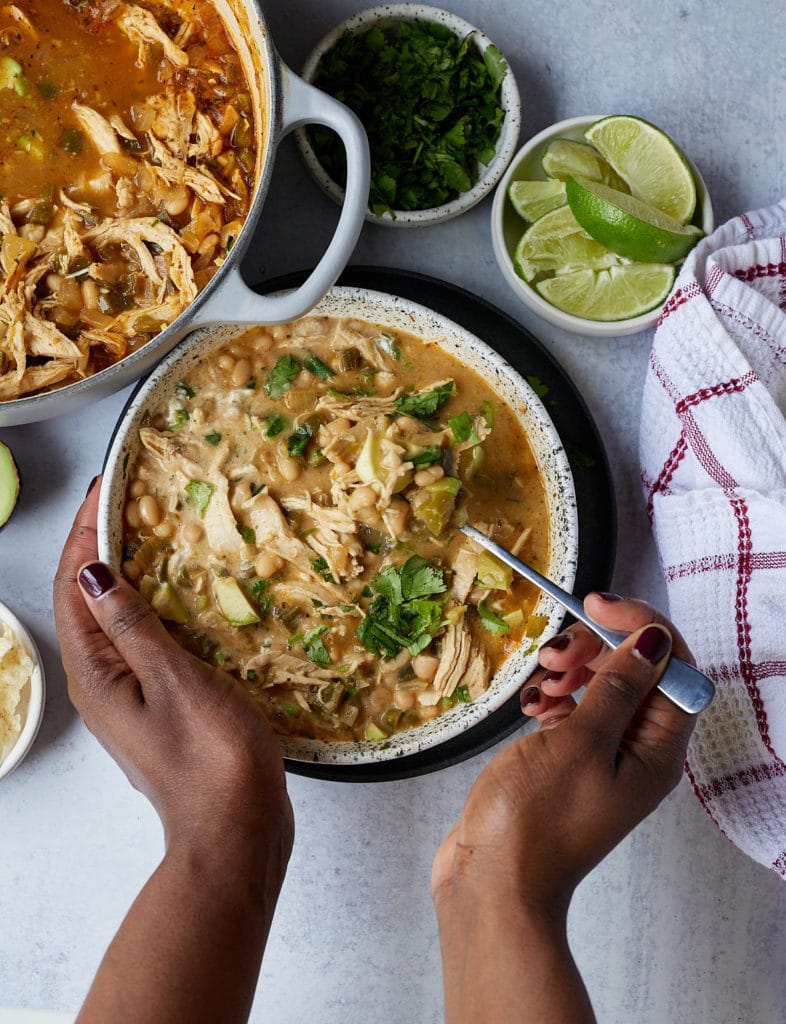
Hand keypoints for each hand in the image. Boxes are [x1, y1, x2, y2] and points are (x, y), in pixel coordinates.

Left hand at [54, 478, 292, 1023]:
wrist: (237, 829)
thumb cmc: (210, 758)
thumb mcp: (173, 681)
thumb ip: (134, 624)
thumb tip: (95, 572)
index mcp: (96, 673)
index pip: (74, 585)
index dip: (85, 533)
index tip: (105, 487)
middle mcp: (103, 682)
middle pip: (88, 598)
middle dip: (102, 544)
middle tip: (132, 499)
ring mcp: (131, 696)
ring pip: (118, 618)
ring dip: (131, 572)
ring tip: (157, 531)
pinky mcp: (160, 705)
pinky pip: (145, 640)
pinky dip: (156, 604)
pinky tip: (185, 592)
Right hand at [432, 594, 694, 911]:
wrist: (492, 881)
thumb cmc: (538, 821)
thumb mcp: (581, 743)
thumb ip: (618, 686)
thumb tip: (653, 640)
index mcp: (658, 750)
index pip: (672, 667)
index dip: (641, 627)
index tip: (598, 605)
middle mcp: (637, 750)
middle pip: (633, 671)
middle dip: (595, 649)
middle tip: (554, 652)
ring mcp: (600, 755)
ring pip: (598, 686)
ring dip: (569, 671)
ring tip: (539, 682)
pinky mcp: (566, 759)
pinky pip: (571, 709)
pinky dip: (551, 697)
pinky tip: (529, 705)